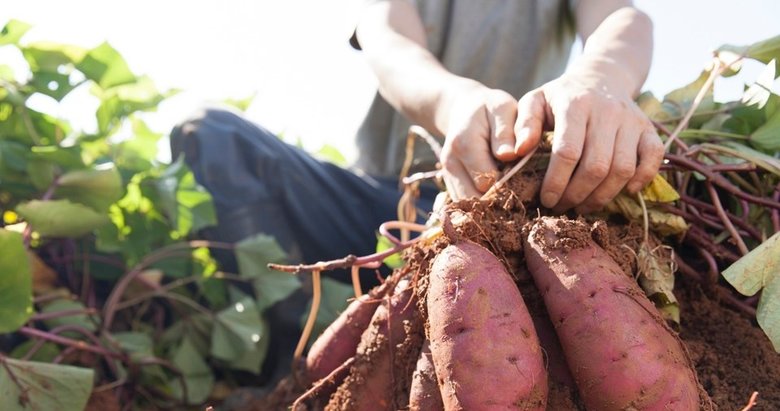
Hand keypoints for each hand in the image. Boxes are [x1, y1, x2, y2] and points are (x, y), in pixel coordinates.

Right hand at [439, 82, 522, 199]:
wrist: (463, 109)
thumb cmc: (489, 108)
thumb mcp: (502, 108)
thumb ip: (506, 131)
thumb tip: (509, 155)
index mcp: (464, 145)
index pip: (487, 181)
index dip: (510, 185)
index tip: (528, 181)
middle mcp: (451, 164)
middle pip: (477, 199)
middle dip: (501, 201)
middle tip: (523, 193)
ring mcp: (448, 176)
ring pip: (469, 207)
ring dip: (491, 207)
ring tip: (511, 197)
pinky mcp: (450, 184)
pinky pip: (466, 205)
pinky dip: (483, 206)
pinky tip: (499, 196)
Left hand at [514, 71, 663, 212]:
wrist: (601, 77)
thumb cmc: (560, 97)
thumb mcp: (534, 102)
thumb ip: (522, 125)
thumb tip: (516, 152)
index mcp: (575, 105)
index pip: (567, 152)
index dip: (556, 182)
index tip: (546, 199)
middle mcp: (607, 111)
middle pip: (596, 166)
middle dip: (577, 194)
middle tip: (563, 207)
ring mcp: (632, 120)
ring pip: (623, 168)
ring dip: (603, 195)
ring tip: (584, 205)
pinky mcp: (648, 128)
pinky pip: (654, 158)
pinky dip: (643, 178)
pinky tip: (625, 191)